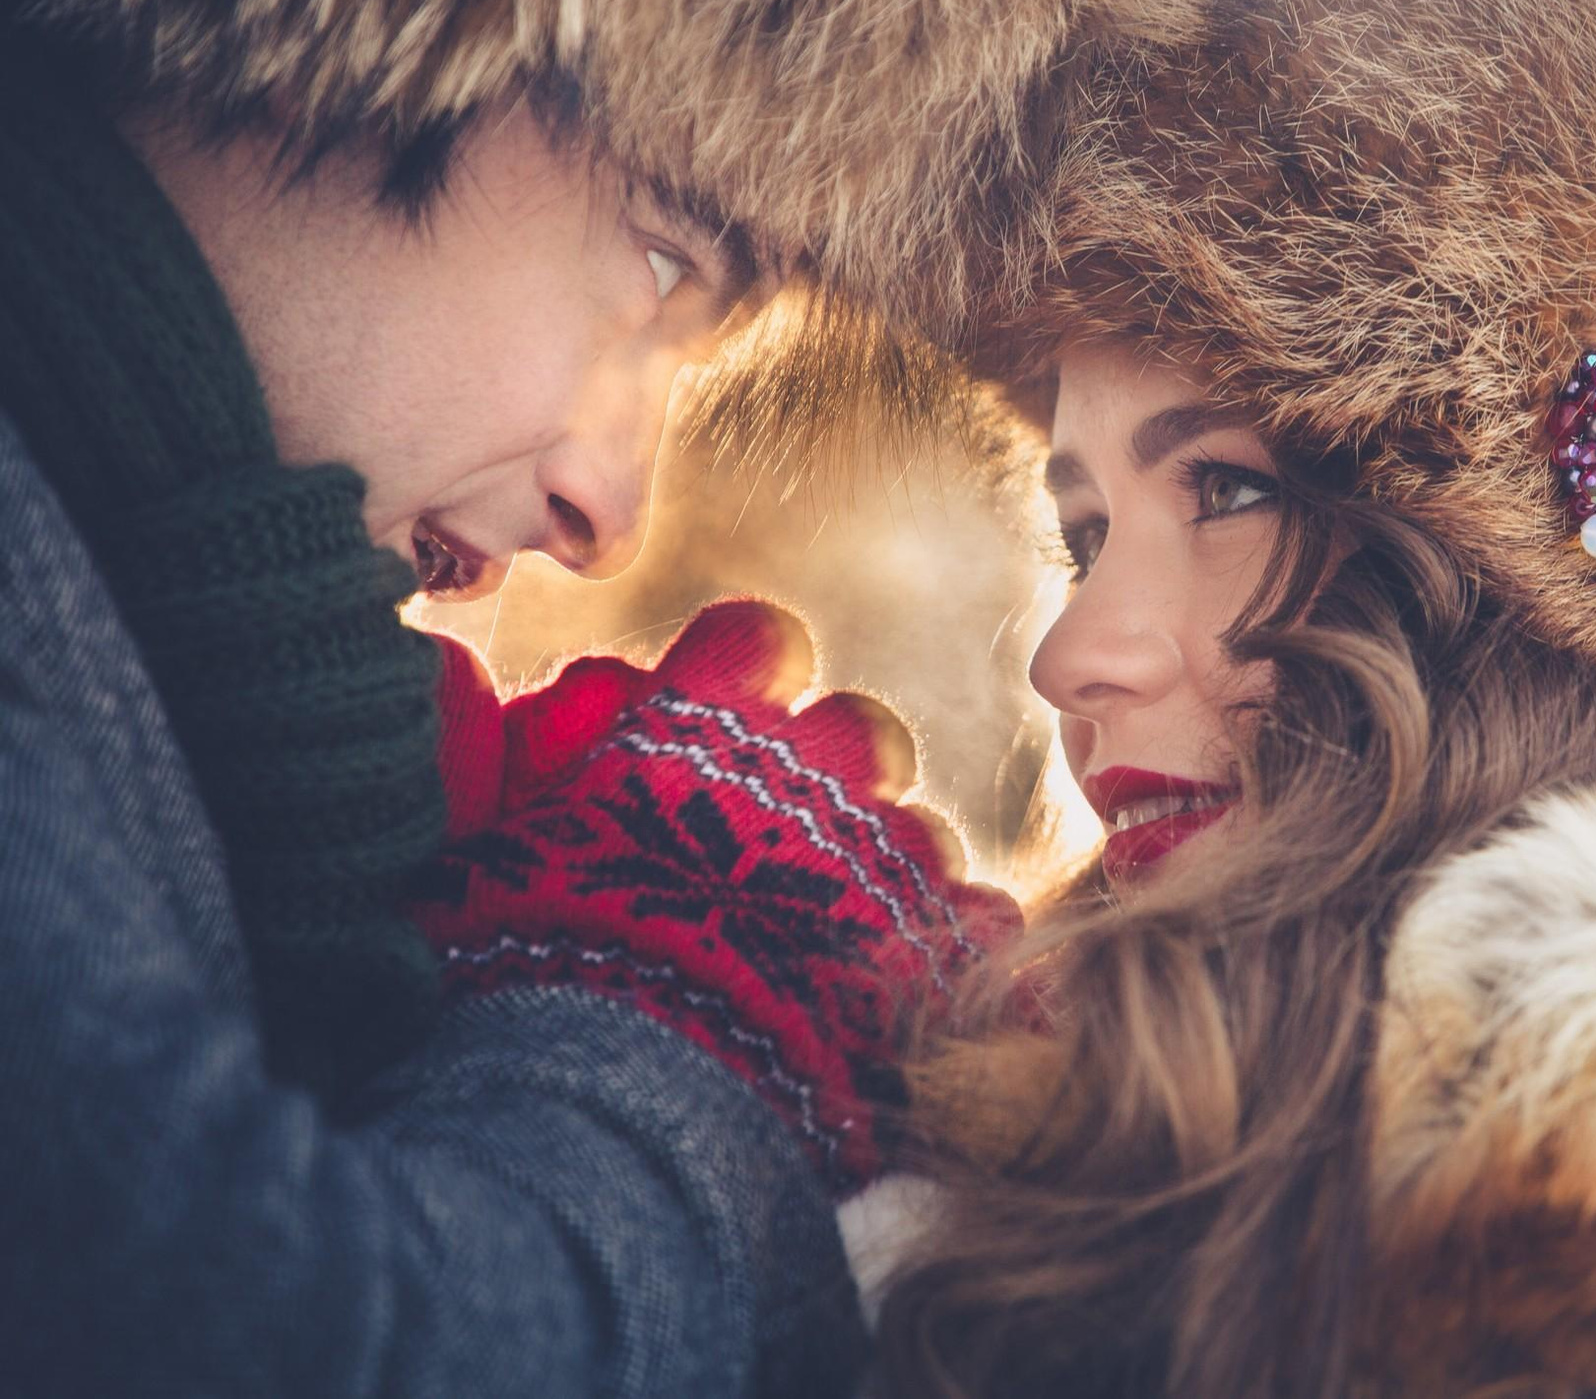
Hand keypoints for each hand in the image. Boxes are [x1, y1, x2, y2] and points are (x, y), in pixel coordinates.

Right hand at [415, 601, 1021, 1190]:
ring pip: (918, 832)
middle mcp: (815, 768)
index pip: (758, 639)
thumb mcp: (483, 853)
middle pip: (861, 733)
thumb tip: (468, 686)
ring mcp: (887, 857)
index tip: (723, 732)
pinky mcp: (938, 952)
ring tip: (822, 949)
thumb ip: (513, 762)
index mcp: (708, 721)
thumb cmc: (524, 971)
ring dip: (879, 876)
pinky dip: (945, 954)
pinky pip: (977, 922)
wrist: (611, 1104)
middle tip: (774, 855)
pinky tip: (900, 997)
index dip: (743, 685)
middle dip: (828, 781)